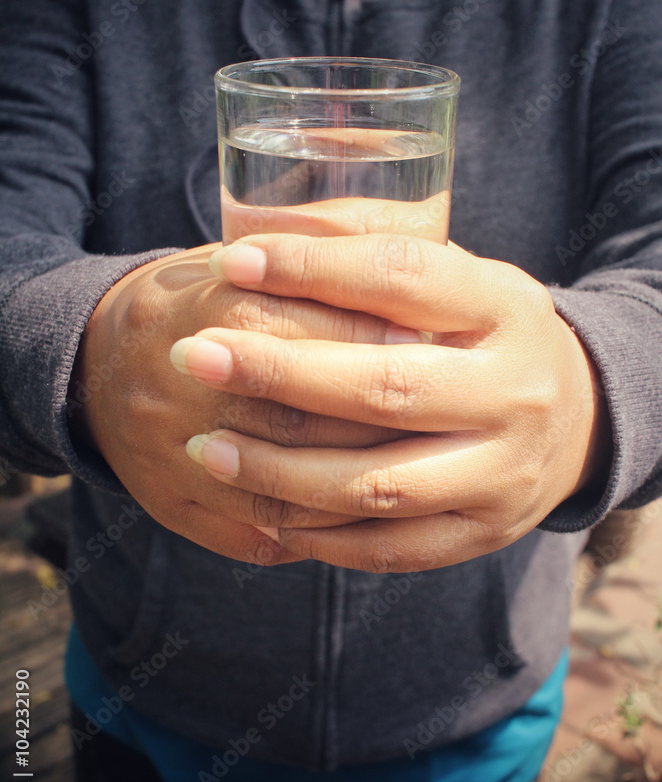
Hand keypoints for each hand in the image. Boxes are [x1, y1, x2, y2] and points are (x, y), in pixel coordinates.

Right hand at [69, 245, 412, 562]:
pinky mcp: (176, 507)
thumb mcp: (247, 254)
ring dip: (355, 484)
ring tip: (419, 469)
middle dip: (378, 420)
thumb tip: (422, 263)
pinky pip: (258, 534)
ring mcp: (173, 454)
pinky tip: (367, 517)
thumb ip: (328, 247)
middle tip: (443, 414)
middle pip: (300, 418)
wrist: (98, 367)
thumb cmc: (198, 302)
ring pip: (283, 489)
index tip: (435, 337)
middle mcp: (186, 387)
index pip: (313, 333)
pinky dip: (319, 533)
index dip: (377, 339)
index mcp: (210, 310)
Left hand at [171, 233, 611, 572]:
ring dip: (280, 471)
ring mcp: (504, 471)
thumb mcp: (463, 277)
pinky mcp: (486, 531)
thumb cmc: (490, 335)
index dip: (312, 268)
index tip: (232, 262)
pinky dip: (321, 537)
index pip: (403, 277)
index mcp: (504, 308)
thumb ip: (378, 255)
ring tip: (207, 449)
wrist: (581, 419)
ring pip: (380, 484)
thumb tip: (262, 240)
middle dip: (278, 373)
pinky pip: (392, 548)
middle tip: (196, 357)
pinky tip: (266, 513)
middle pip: (386, 388)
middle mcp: (514, 392)